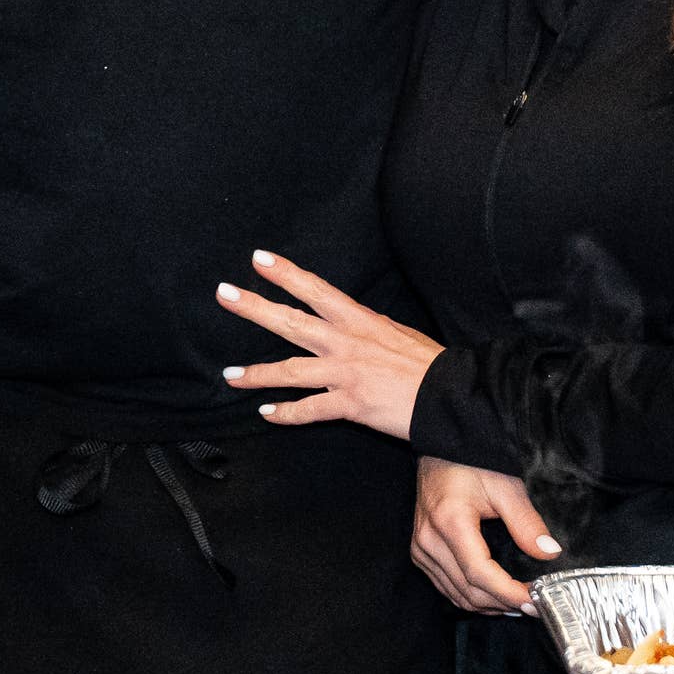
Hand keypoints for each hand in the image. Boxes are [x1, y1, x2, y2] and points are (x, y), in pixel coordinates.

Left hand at [217, 249, 442, 442]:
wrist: (449, 396)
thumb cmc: (428, 364)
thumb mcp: (398, 332)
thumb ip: (368, 327)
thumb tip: (352, 321)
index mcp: (359, 321)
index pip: (316, 290)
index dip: (286, 273)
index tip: (259, 259)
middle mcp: (346, 343)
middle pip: (291, 322)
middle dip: (254, 307)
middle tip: (224, 294)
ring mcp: (345, 373)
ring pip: (289, 371)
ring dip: (256, 374)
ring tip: (230, 375)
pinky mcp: (350, 404)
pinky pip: (309, 410)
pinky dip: (285, 414)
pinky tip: (266, 414)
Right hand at [413, 457, 560, 614]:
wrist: (438, 449)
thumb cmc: (471, 462)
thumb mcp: (505, 486)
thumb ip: (527, 522)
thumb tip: (549, 553)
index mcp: (449, 523)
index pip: (480, 574)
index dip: (509, 593)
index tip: (535, 601)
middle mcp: (429, 541)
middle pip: (468, 591)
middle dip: (503, 604)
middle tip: (535, 606)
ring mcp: (420, 549)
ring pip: (455, 595)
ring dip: (488, 605)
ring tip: (518, 605)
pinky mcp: (420, 552)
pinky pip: (446, 587)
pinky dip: (471, 597)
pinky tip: (494, 597)